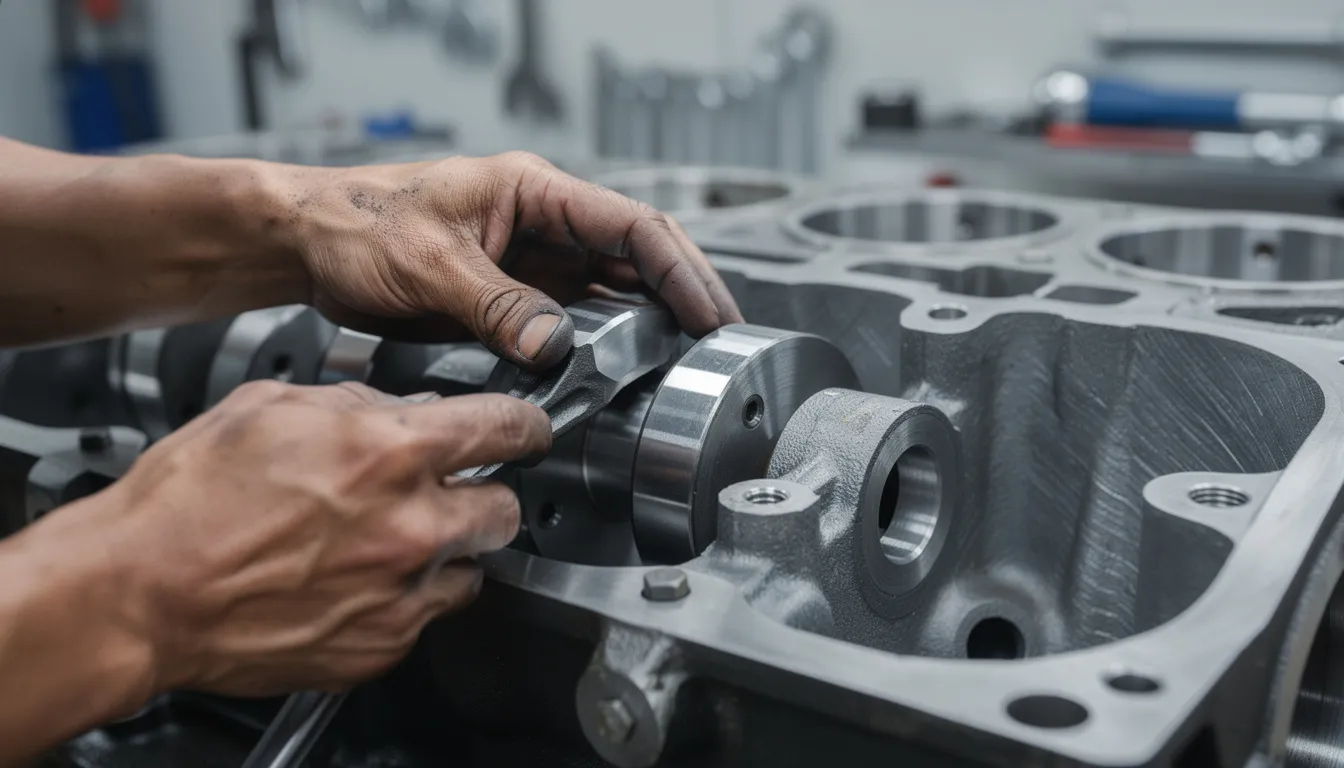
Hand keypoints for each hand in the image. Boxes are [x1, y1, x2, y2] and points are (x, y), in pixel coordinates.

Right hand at [74, 381, 547, 695]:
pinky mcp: (383, 645)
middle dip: (483, 493)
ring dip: (446, 551)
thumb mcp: (273, 407)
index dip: (524, 425)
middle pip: (504, 508)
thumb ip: (358, 404)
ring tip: (389, 542)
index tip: (526, 430)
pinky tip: (357, 581)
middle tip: (445, 491)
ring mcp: (401, 593)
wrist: (140, 593)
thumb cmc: (189, 501)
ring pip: (473, 567)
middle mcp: (411, 526)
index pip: (507, 428)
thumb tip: (403, 409)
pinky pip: (426, 613)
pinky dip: (407, 596)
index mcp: (390, 454)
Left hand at [285, 151, 742, 369]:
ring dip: (649, 323)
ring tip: (684, 363)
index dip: (680, 270)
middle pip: (635, 256)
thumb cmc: (356, 224)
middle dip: (682, 296)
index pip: (631, 225)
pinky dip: (602, 345)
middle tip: (718, 343)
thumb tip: (555, 346)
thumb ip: (496, 305)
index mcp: (532, 191)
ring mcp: (530, 262)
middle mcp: (541, 224)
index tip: (709, 314)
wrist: (307, 243)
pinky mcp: (512, 296)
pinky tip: (624, 371)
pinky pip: (573, 320)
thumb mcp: (428, 263)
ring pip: (611, 291)